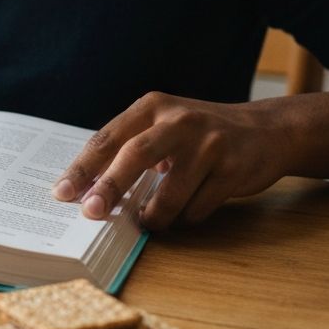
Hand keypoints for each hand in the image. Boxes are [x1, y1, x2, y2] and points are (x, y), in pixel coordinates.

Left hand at [51, 92, 290, 229]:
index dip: (83, 168)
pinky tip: (187, 211)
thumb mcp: (162, 127)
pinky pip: (198, 207)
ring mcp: (209, 144)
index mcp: (152, 107)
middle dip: (109, 187)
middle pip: (135, 155)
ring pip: (169, 192)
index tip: (62, 193)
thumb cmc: (197, 135)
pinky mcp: (233, 168)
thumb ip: (129, 150)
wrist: (266, 130)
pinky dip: (185, 217)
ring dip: (153, 215)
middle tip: (91, 212)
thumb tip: (88, 191)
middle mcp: (179, 120)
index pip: (108, 138)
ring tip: (147, 221)